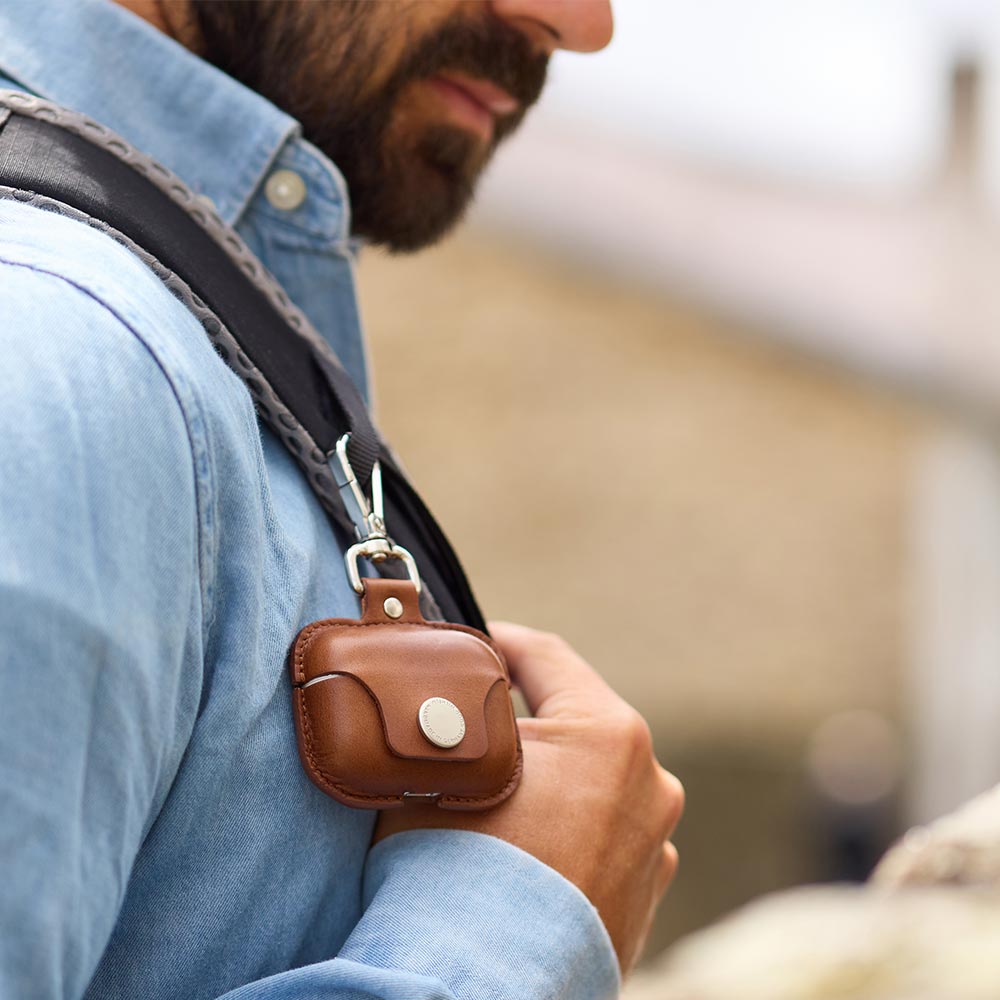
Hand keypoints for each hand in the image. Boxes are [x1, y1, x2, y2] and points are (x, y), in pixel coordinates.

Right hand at [373, 622, 683, 974]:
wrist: (481, 985)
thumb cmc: (459, 867)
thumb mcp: (447, 764)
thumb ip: (457, 717)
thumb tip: (450, 696)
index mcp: (610, 734)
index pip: (547, 657)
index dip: (503, 639)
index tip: (475, 637)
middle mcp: (650, 783)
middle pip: (573, 722)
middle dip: (523, 717)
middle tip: (472, 721)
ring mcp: (654, 845)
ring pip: (590, 783)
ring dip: (548, 779)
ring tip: (494, 797)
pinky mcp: (643, 895)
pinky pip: (600, 836)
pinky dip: (565, 830)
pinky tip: (521, 847)